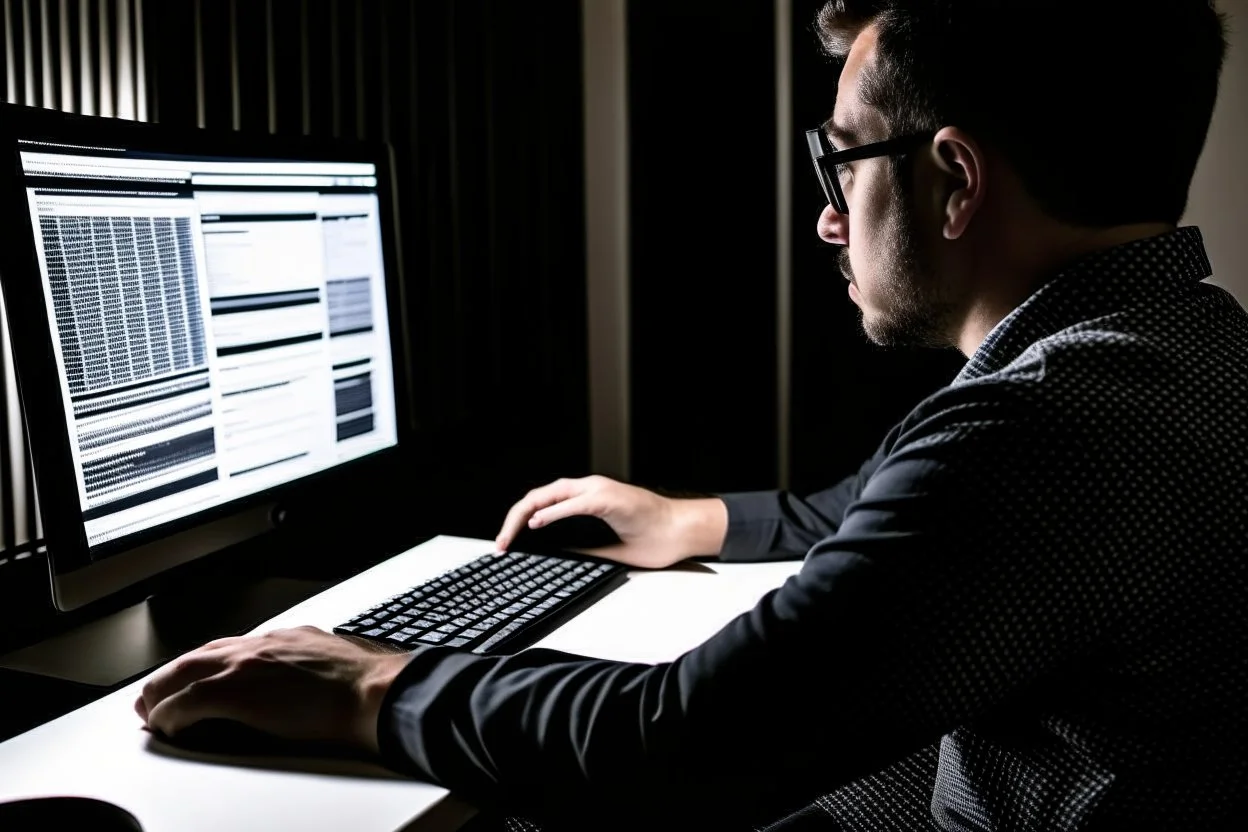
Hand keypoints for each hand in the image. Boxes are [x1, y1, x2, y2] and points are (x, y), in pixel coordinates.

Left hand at [134, 625, 410, 753]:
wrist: (374, 691)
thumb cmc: (367, 684)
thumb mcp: (335, 661)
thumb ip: (313, 665)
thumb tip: (313, 681)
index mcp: (285, 639)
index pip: (230, 647)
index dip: (205, 664)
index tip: (194, 678)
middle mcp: (260, 646)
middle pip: (198, 656)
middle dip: (172, 676)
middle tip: (154, 696)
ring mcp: (245, 666)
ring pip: (184, 673)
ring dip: (162, 694)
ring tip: (151, 712)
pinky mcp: (235, 692)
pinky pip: (187, 702)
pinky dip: (170, 714)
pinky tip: (165, 726)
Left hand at [494, 475, 727, 568]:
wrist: (684, 532)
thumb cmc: (656, 538)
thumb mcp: (610, 549)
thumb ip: (585, 548)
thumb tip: (561, 556)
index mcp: (589, 499)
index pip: (544, 504)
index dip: (520, 521)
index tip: (507, 544)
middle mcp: (591, 489)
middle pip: (539, 495)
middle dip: (512, 518)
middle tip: (499, 543)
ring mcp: (600, 491)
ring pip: (551, 494)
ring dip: (524, 513)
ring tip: (508, 534)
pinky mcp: (610, 499)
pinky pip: (575, 504)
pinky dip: (552, 512)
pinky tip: (536, 523)